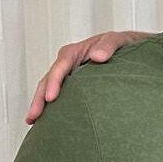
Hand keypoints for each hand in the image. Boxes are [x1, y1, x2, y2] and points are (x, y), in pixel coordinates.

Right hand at [25, 31, 141, 123]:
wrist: (130, 51)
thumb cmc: (121, 44)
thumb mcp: (117, 40)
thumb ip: (108, 46)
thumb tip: (97, 56)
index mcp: (74, 52)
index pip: (60, 67)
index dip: (53, 82)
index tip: (51, 98)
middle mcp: (68, 64)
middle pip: (48, 81)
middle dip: (39, 98)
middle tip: (34, 116)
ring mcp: (69, 76)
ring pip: (49, 90)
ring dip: (40, 105)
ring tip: (33, 121)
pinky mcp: (74, 87)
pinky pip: (60, 97)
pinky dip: (52, 107)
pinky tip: (46, 121)